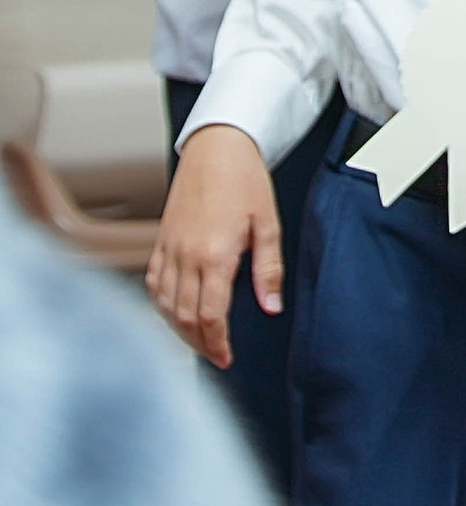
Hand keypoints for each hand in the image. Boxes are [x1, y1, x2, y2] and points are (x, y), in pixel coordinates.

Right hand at [146, 125, 281, 368]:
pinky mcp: (160, 241)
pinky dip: (161, 306)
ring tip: (198, 342)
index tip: (226, 358)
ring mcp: (168, 249)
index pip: (210, 316)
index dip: (217, 343)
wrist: (216, 146)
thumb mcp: (267, 223)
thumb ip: (268, 270)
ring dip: (178, 330)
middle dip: (198, 344)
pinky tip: (175, 314)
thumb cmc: (245, 180)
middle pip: (184, 318)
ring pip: (164, 305)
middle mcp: (186, 257)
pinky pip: (153, 284)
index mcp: (214, 255)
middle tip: (215, 357)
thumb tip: (271, 307)